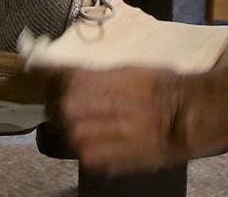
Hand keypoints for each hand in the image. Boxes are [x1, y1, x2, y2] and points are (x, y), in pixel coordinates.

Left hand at [49, 67, 200, 174]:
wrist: (179, 116)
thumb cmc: (157, 86)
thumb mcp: (120, 68)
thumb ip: (90, 75)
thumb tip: (72, 75)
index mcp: (77, 80)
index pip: (48, 77)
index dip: (53, 78)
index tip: (55, 78)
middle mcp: (71, 108)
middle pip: (51, 105)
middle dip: (63, 103)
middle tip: (84, 102)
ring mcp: (79, 137)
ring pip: (63, 130)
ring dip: (75, 125)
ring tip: (100, 121)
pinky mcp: (90, 159)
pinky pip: (78, 150)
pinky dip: (89, 144)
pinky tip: (109, 136)